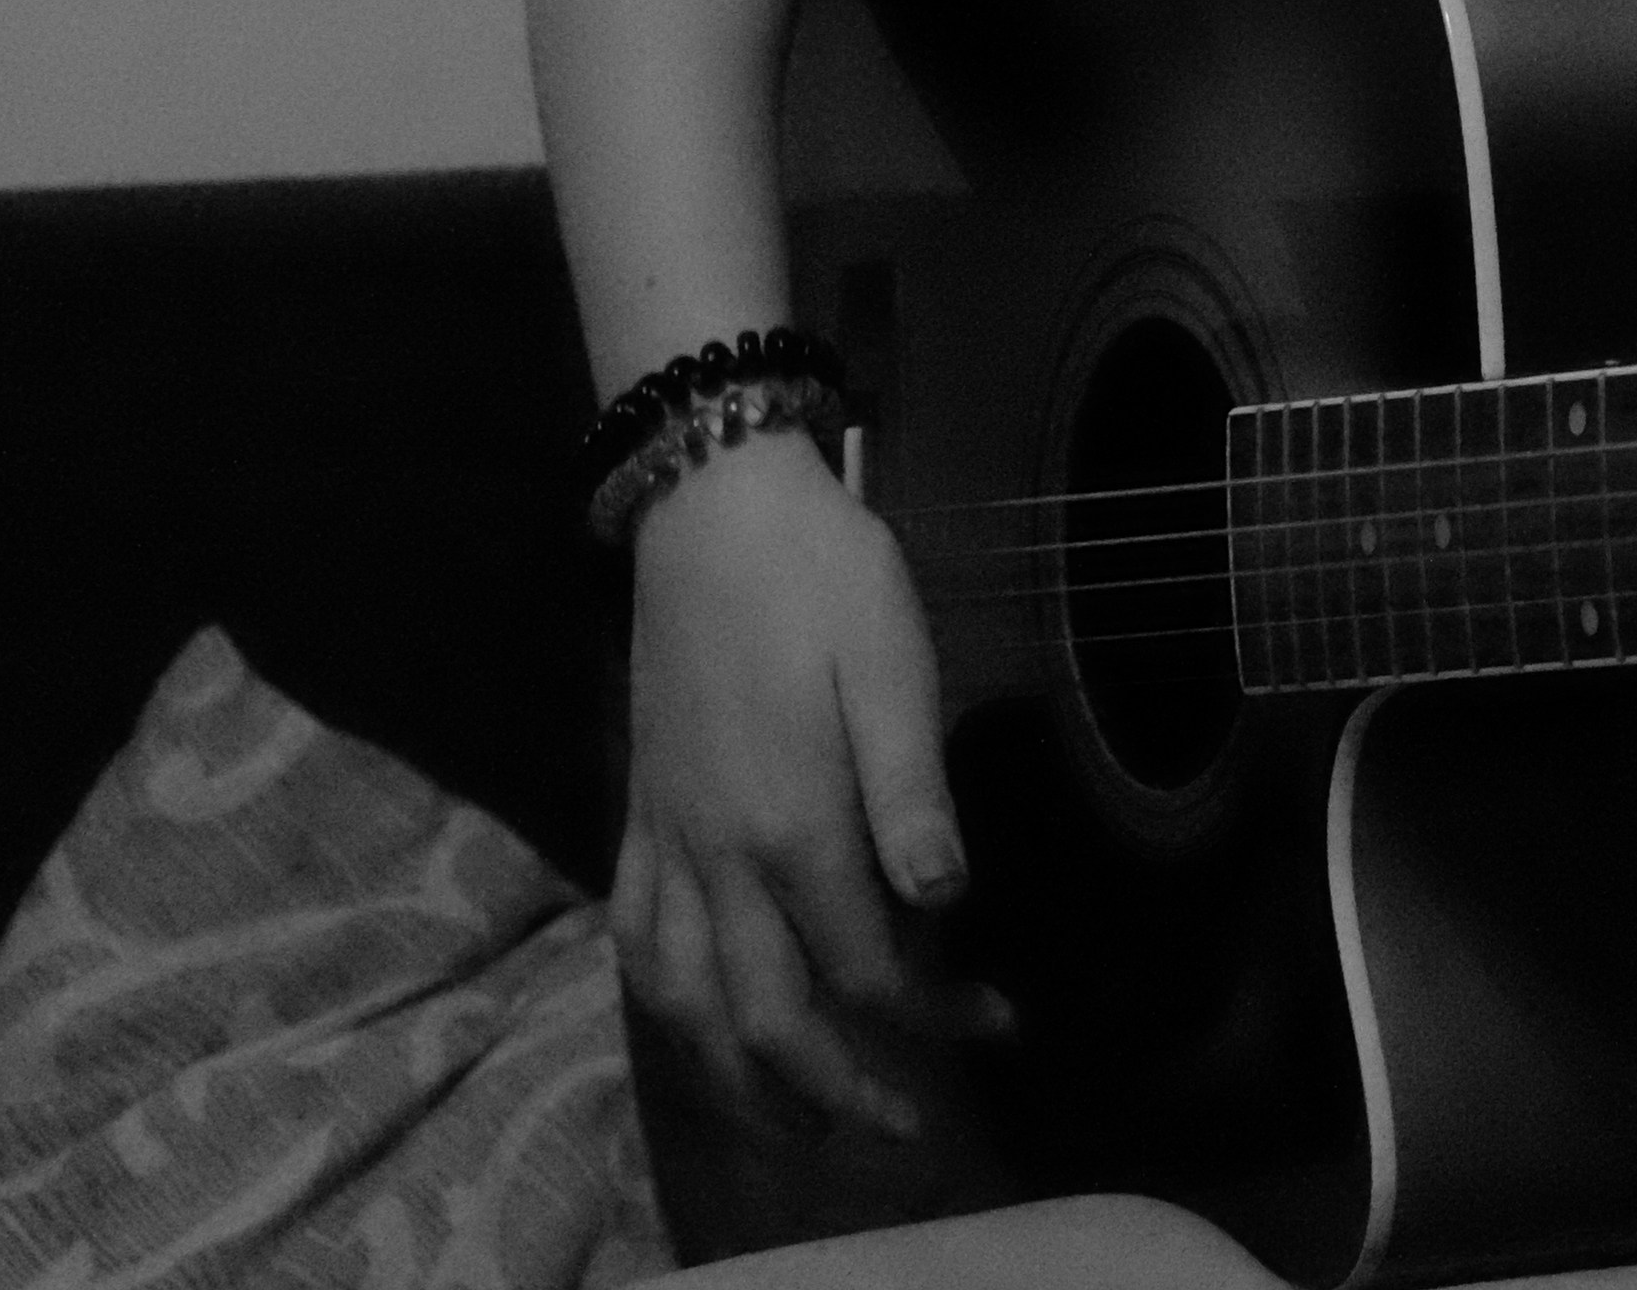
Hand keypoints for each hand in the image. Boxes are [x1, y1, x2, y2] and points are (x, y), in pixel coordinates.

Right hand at [613, 430, 998, 1135]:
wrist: (708, 507)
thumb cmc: (823, 573)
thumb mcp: (895, 661)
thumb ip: (913, 791)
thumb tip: (944, 902)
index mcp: (794, 822)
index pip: (867, 968)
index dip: (935, 1016)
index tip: (1002, 1023)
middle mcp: (718, 854)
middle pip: (767, 1017)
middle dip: (838, 1091)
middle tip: (906, 1129)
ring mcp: (668, 839)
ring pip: (683, 1004)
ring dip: (737, 1080)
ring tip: (795, 1125)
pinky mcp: (640, 815)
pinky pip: (634, 942)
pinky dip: (665, 1007)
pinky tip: (697, 1025)